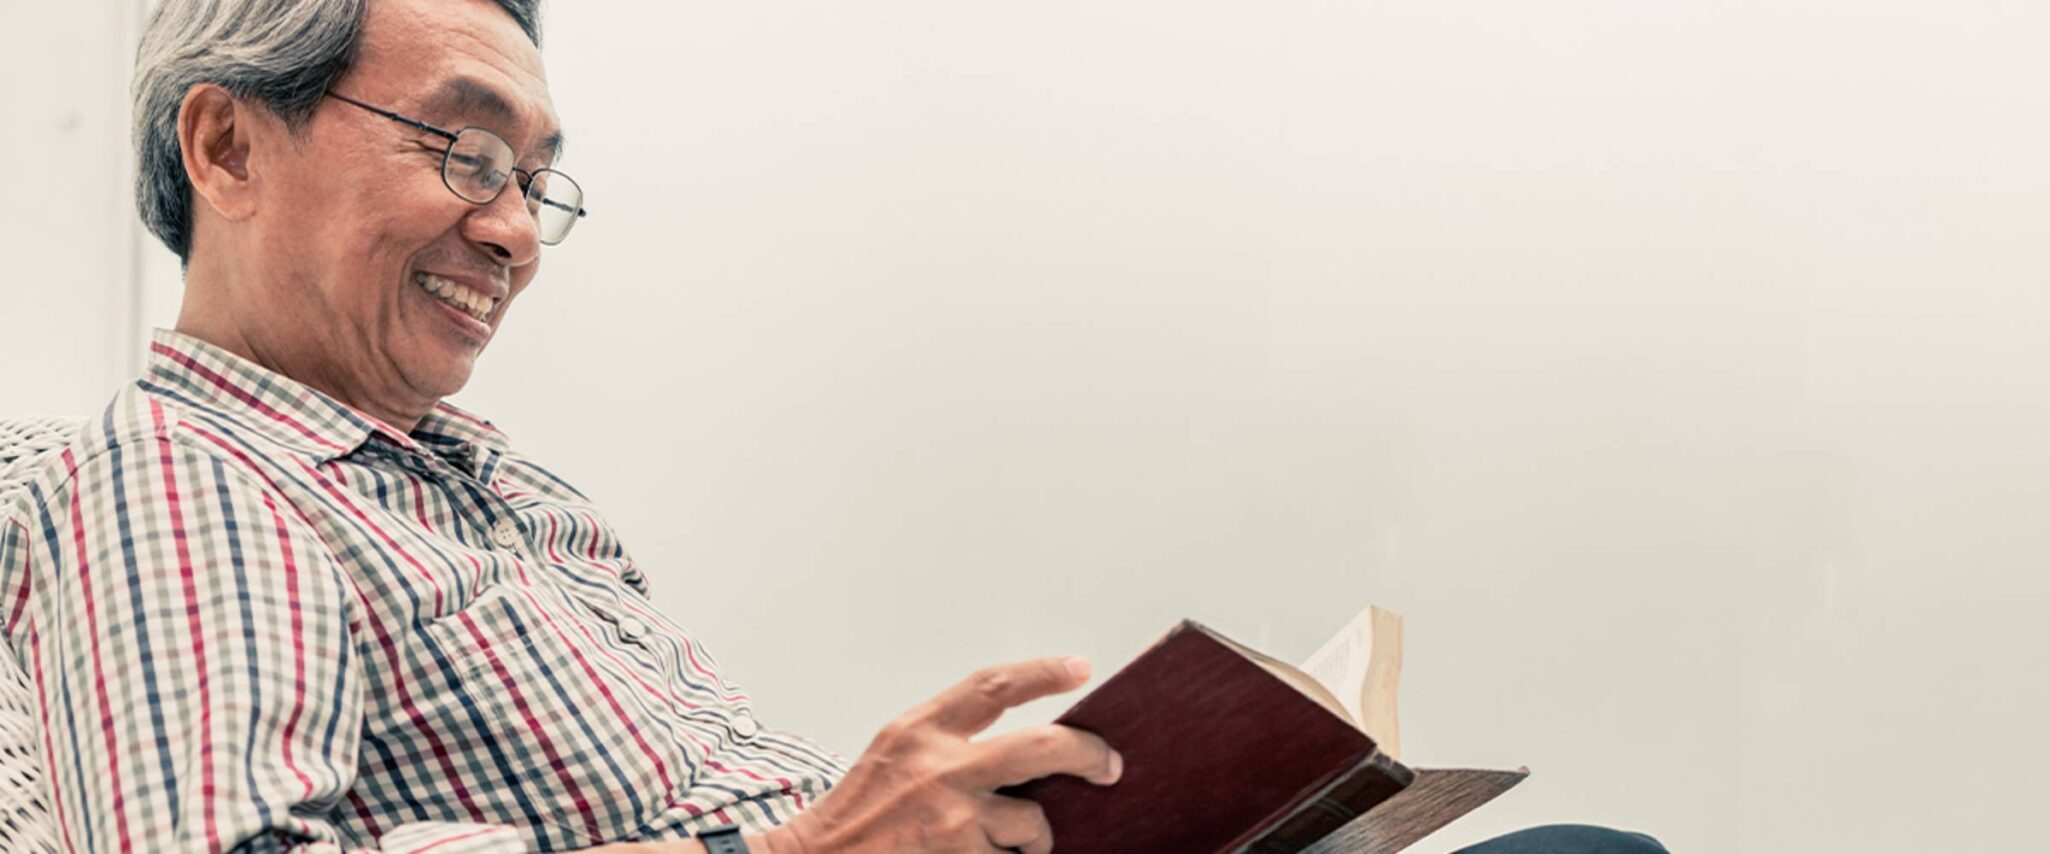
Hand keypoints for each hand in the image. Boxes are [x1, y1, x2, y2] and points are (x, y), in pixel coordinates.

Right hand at [766, 657, 1122, 853]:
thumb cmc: (859, 811)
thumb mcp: (896, 751)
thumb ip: (951, 739)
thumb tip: (1026, 743)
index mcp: (921, 730)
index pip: (995, 686)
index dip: (1044, 673)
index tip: (1081, 669)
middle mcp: (941, 769)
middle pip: (1042, 748)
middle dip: (1087, 755)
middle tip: (1109, 766)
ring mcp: (953, 819)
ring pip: (1032, 822)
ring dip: (1032, 836)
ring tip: (1009, 840)